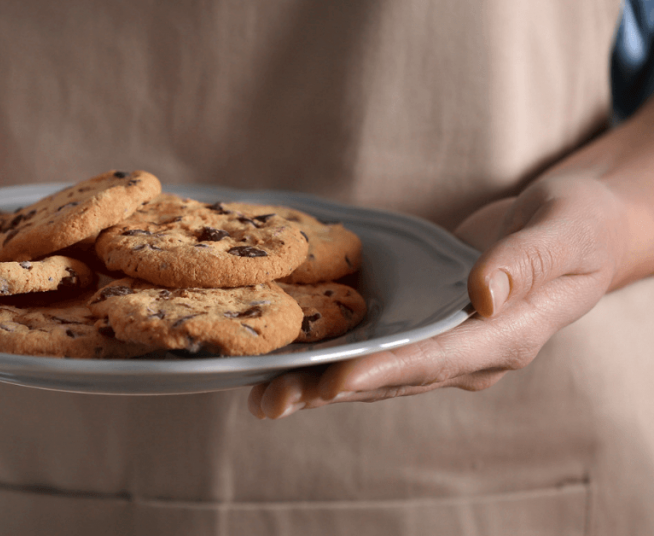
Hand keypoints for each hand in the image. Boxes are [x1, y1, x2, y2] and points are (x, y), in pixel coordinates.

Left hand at [248, 173, 626, 418]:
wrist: (576, 228)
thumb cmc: (576, 225)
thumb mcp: (563, 231)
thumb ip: (527, 260)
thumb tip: (483, 291)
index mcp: (506, 337)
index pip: (437, 361)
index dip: (383, 372)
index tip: (334, 383)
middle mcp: (468, 354)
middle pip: (391, 378)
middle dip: (330, 389)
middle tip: (270, 401)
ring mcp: (444, 345)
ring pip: (374, 370)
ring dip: (318, 383)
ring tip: (261, 394)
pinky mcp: (423, 327)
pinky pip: (373, 346)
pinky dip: (330, 354)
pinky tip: (283, 356)